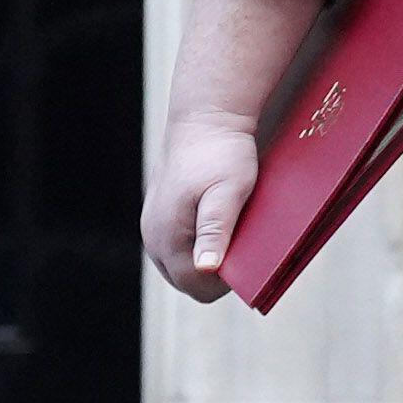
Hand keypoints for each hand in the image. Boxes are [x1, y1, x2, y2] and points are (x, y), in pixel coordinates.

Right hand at [140, 112, 262, 303]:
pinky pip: (179, 247)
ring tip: (234, 234)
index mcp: (167, 236)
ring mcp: (152, 227)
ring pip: (181, 265)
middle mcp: (153, 237)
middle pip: (186, 281)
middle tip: (244, 246)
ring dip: (208, 258)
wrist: (205, 117)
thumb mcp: (228, 192)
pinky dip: (199, 245)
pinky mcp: (159, 216)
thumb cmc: (222, 153)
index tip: (250, 262)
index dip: (227, 282)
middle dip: (216, 274)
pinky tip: (220, 226)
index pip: (196, 286)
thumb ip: (216, 232)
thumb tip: (205, 269)